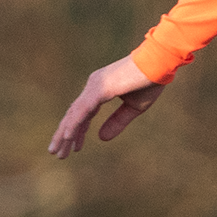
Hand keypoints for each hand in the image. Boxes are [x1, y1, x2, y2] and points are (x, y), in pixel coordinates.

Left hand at [47, 53, 168, 157]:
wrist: (159, 64)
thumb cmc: (149, 82)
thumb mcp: (133, 109)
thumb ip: (117, 122)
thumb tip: (101, 138)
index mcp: (99, 90)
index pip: (82, 114)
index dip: (77, 131)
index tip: (73, 148)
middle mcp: (93, 87)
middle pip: (73, 115)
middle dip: (64, 135)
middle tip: (56, 153)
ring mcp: (94, 86)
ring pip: (74, 114)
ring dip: (64, 134)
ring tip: (56, 151)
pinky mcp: (100, 88)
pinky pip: (83, 109)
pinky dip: (74, 123)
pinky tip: (67, 136)